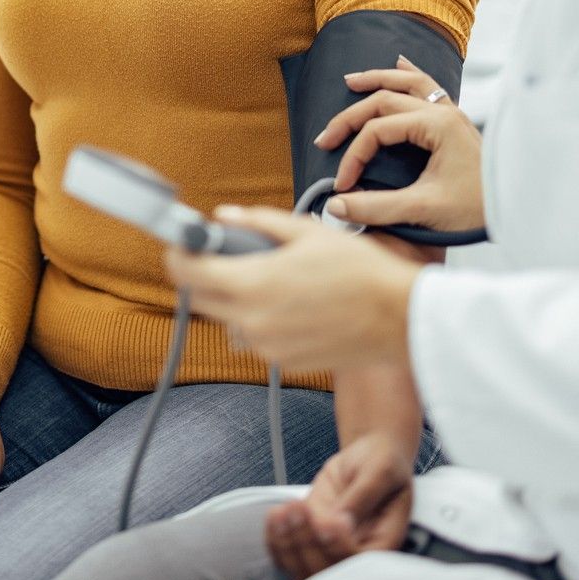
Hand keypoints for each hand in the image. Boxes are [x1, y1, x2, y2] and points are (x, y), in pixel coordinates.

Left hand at [164, 208, 422, 370]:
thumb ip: (258, 222)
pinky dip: (261, 319)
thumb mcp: (307, 231)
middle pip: (201, 299)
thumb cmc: (360, 272)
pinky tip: (292, 303)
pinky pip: (256, 337)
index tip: (182, 244)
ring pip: (229, 319)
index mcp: (252, 284)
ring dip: (235, 299)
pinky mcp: (284, 362)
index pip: (187, 273)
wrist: (400, 319)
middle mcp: (252, 321)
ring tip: (270, 279)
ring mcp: (266, 346)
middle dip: (203, 276)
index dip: (178, 254)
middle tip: (222, 256)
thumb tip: (224, 216)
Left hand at [264, 432, 415, 579]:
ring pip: (304, 568)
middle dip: (308, 544)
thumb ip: (364, 496)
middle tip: (301, 510)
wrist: (367, 456)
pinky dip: (276, 539)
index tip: (326, 521)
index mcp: (382, 542)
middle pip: (328, 571)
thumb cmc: (382, 462)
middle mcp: (355, 552)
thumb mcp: (380, 471)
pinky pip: (287, 554)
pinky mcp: (309, 537)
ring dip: (288, 543)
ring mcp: (330, 547)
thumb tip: (344, 521)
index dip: (338, 548)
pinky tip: (277, 515)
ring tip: (286, 511)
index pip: (359, 562)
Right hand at [318, 56, 485, 233]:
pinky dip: (411, 74)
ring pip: (408, 82)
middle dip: (351, 117)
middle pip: (385, 100)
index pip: (378, 131)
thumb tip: (335, 205)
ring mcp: (452, 113)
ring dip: (377, 79)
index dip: (354, 156)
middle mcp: (444, 112)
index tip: (343, 184)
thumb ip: (376, 207)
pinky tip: (400, 63)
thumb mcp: (423, 209)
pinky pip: (430, 86)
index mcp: (437, 126)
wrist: (516, 209)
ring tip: (351, 81)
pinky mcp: (456, 122)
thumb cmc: (476, 209)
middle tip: (325, 138)